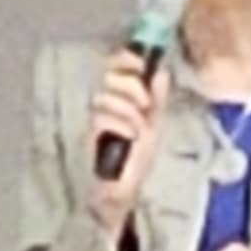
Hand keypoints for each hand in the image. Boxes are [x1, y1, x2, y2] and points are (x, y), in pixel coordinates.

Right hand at [86, 50, 170, 239]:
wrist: (124, 191)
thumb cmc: (136, 159)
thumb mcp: (153, 124)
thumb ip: (157, 98)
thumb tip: (161, 71)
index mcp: (119, 96)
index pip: (115, 64)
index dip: (127, 59)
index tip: (142, 64)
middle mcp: (104, 103)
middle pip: (109, 75)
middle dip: (131, 84)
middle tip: (145, 103)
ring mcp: (95, 119)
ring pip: (107, 97)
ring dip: (130, 111)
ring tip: (139, 129)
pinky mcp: (89, 136)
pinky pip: (103, 119)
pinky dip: (123, 126)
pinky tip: (131, 138)